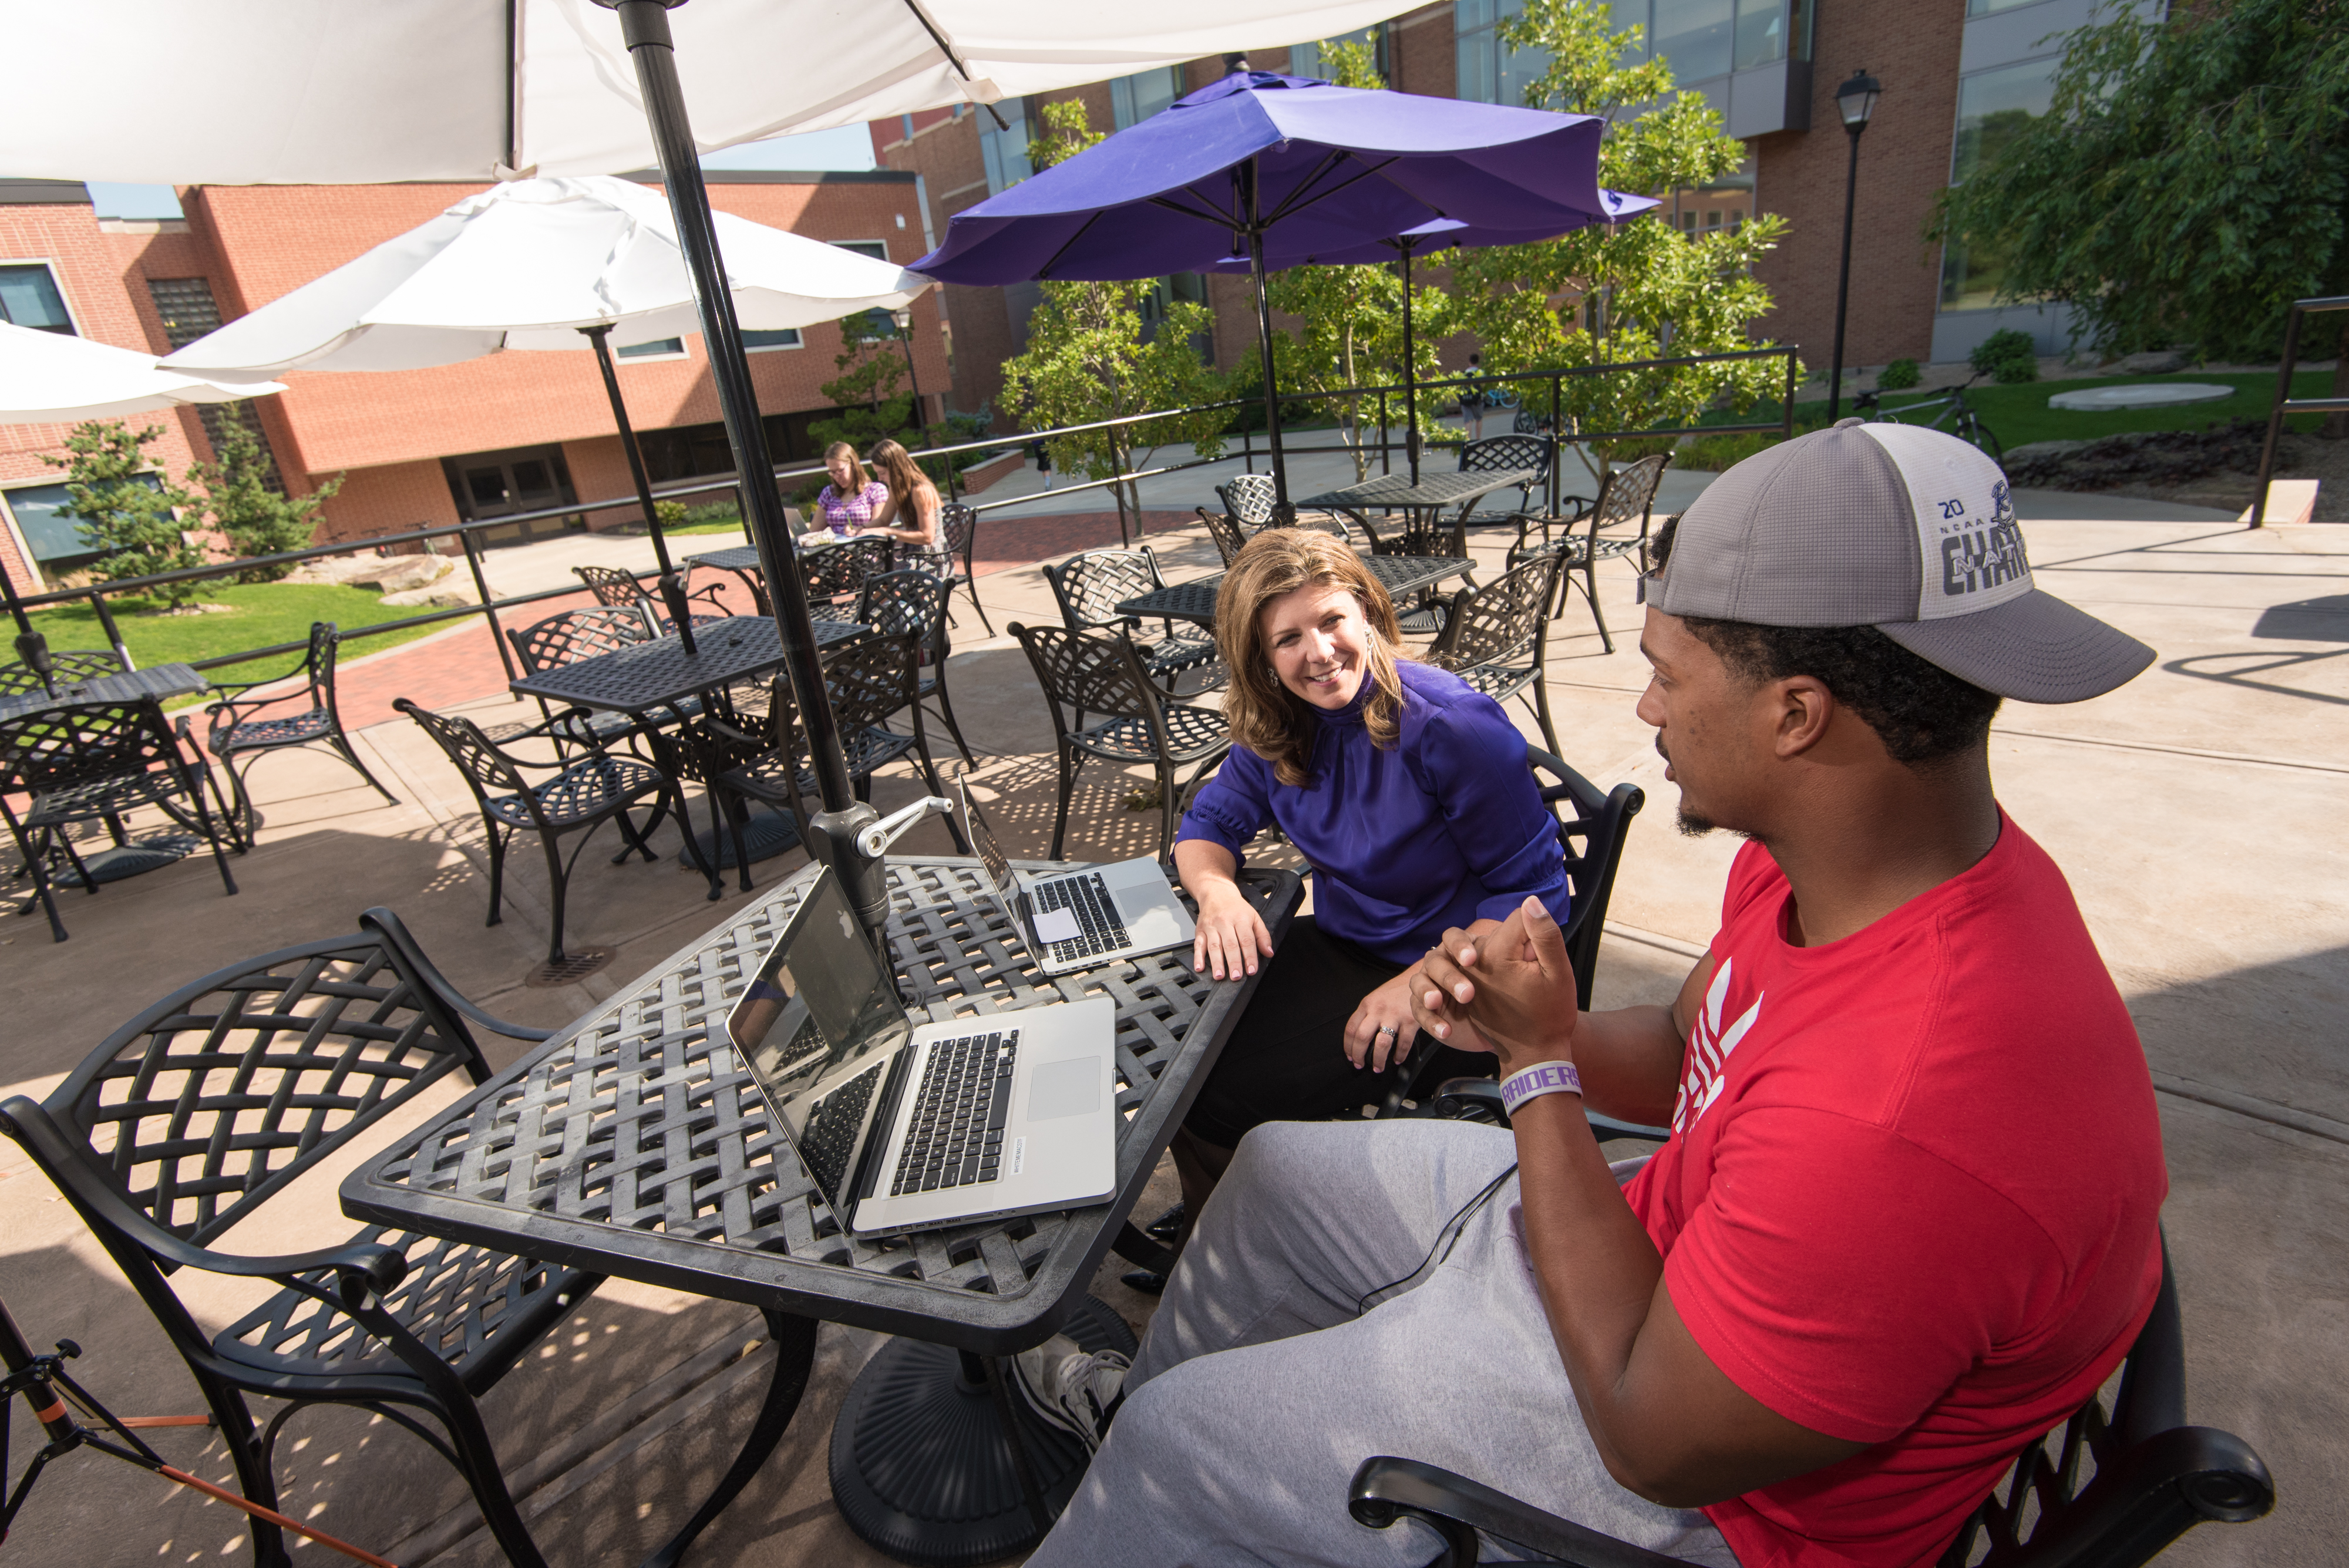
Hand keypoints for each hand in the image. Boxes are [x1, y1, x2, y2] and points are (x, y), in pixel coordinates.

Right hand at [1192, 884, 1272, 980]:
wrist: (1216, 892)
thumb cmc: (1236, 907)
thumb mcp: (1254, 917)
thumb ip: (1263, 936)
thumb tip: (1268, 952)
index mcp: (1241, 919)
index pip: (1246, 940)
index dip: (1250, 956)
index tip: (1252, 970)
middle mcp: (1225, 922)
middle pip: (1230, 944)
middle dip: (1233, 962)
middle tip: (1236, 976)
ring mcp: (1211, 926)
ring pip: (1214, 946)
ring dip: (1216, 962)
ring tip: (1219, 976)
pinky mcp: (1199, 930)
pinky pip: (1198, 944)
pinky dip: (1198, 957)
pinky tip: (1199, 967)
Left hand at [1344, 971, 1424, 1071]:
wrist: (1421, 981)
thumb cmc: (1398, 991)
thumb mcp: (1377, 997)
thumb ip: (1367, 1014)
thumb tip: (1359, 1037)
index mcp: (1367, 1004)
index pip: (1350, 1028)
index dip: (1348, 1046)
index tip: (1349, 1056)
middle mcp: (1378, 1010)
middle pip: (1362, 1038)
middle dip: (1358, 1056)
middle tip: (1360, 1065)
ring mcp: (1394, 1015)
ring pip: (1381, 1044)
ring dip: (1378, 1060)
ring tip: (1378, 1067)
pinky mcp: (1411, 1021)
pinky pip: (1403, 1044)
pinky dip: (1399, 1055)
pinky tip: (1397, 1059)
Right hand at [1408, 896, 1578, 1074]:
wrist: (1529, 1044)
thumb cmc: (1538, 1004)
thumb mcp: (1547, 971)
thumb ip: (1540, 939)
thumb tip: (1532, 903)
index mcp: (1475, 954)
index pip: (1456, 938)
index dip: (1461, 946)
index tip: (1472, 960)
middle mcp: (1452, 968)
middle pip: (1434, 959)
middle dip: (1447, 974)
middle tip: (1467, 993)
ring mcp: (1440, 990)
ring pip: (1419, 982)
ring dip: (1428, 992)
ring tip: (1440, 1004)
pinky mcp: (1435, 1013)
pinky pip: (1418, 1011)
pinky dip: (1429, 1020)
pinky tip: (1446, 1031)